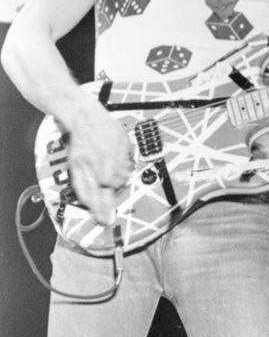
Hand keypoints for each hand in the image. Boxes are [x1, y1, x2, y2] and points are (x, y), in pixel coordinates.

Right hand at [66, 100, 134, 225]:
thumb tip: (126, 174)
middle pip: (103, 189)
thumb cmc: (105, 126)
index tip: (121, 186)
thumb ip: (125, 158)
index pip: (117, 178)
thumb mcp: (122, 139)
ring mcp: (84, 163)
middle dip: (106, 207)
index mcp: (112, 153)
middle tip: (109, 220)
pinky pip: (78, 183)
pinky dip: (83, 195)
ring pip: (89, 189)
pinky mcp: (75, 164)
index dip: (120, 185)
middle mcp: (97, 161)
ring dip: (95, 206)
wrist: (83, 116)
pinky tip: (88, 205)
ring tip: (99, 218)